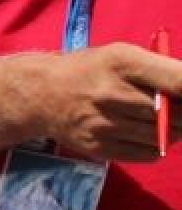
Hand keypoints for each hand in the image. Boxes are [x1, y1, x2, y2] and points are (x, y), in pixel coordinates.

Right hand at [39, 43, 181, 161]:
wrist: (41, 95)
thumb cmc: (92, 70)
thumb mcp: (124, 55)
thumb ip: (163, 71)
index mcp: (123, 62)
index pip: (180, 81)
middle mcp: (112, 94)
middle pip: (176, 114)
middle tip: (179, 111)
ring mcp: (104, 124)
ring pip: (165, 137)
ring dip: (177, 132)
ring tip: (169, 122)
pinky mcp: (99, 146)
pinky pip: (147, 154)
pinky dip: (158, 147)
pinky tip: (151, 135)